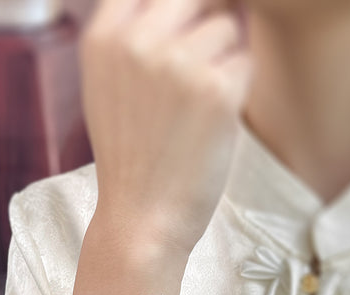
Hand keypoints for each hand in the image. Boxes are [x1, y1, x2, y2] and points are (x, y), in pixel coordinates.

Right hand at [82, 0, 251, 253]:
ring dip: (222, 61)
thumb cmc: (131, 158)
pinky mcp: (216, 90)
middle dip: (205, 23)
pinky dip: (237, 90)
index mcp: (104, 38)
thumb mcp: (107, 88)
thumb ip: (132, 37)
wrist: (141, 217)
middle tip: (198, 71)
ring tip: (197, 108)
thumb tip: (191, 4)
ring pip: (227, 26)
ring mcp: (177, 63)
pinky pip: (246, 62)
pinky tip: (211, 123)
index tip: (185, 29)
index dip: (177, 7)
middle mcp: (137, 41)